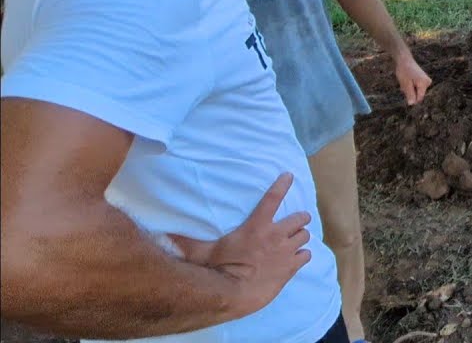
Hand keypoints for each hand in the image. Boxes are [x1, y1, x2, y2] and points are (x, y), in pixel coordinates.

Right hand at [169, 173, 311, 318]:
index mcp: (256, 226)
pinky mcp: (291, 267)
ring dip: (301, 237)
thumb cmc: (218, 270)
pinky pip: (306, 255)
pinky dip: (303, 255)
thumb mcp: (201, 252)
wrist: (235, 295)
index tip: (289, 176)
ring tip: (297, 240)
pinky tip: (298, 257)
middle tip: (296, 221)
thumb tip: (165, 232)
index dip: (283, 184)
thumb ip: (186, 240)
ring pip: (305, 236)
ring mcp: (286, 251)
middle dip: (299, 218)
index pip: (273, 197)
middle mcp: (275, 235)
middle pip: (299, 217)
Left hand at [395, 52, 432, 105]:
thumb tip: (412, 104)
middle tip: (404, 84)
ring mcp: (426, 81)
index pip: (419, 98)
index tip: (405, 91)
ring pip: (416, 91)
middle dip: (410, 92)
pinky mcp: (424, 80)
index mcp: (424, 84)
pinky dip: (411, 86)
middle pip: (418, 95)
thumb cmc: (404, 71)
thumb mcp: (405, 84)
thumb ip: (410, 95)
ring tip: (405, 81)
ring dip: (409, 89)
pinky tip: (407, 80)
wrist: (404, 60)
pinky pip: (417, 87)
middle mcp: (428, 83)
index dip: (411, 98)